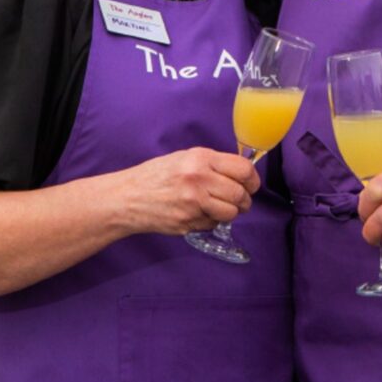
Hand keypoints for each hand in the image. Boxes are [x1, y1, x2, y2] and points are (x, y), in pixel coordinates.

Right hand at [110, 148, 258, 237]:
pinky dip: (212, 221)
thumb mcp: (184, 158)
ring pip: (231, 212)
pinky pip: (214, 224)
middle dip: (244, 200)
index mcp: (199, 159)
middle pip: (240, 193)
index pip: (243, 169)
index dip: (252, 179)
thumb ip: (212, 164)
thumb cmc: (156, 176)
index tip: (251, 184)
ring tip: (221, 208)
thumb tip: (240, 173)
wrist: (128, 197)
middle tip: (240, 201)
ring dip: (231, 212)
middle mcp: (198, 179)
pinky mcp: (188, 222)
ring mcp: (193, 203)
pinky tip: (199, 213)